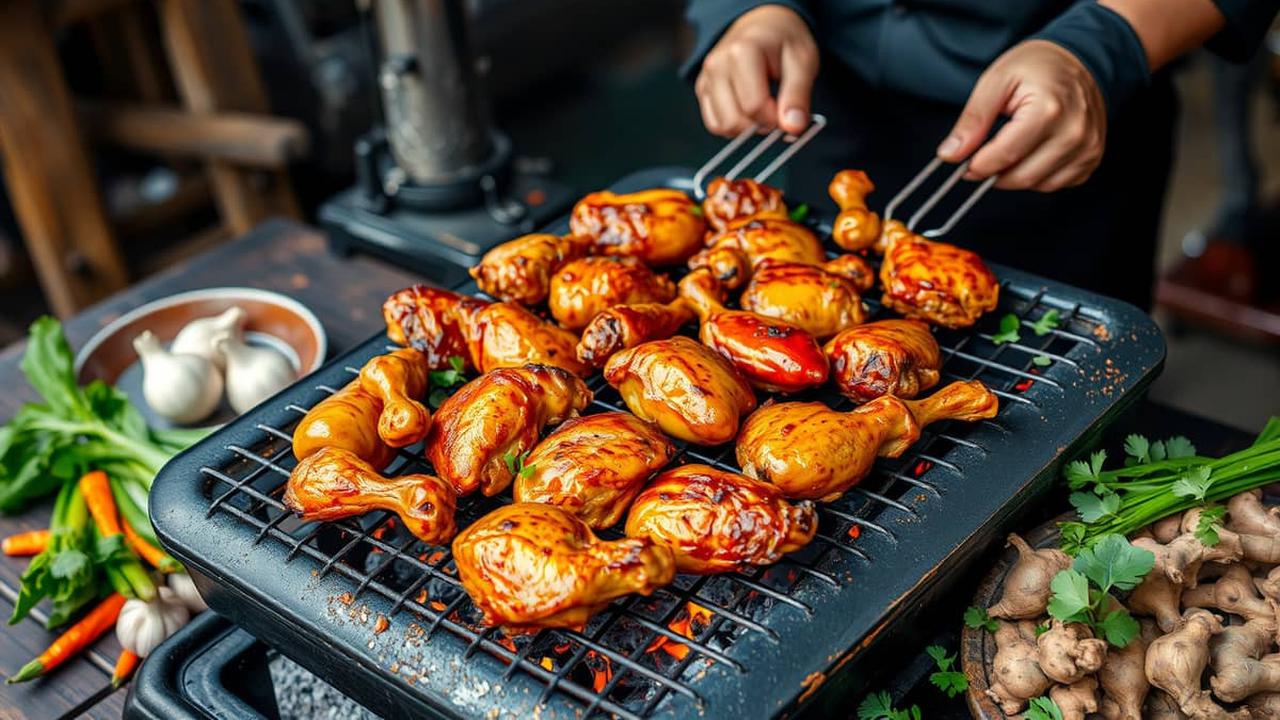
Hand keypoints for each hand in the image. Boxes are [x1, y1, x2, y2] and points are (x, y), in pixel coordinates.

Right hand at [695, 5, 818, 136]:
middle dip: (760, 125)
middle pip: (734, 120)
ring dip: (746, 128)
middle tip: (777, 111)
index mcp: (742, 51)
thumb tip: (794, 127)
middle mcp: (717, 64)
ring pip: (722, 126)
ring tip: (763, 108)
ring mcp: (707, 78)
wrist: (763, 25)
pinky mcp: (703, 90)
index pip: (754, 106)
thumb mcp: (803, 61)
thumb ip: (798, 95)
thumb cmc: (783, 41)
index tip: (789, 112)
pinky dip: (733, 127)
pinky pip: (714, 124)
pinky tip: (748, 112)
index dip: (776, 118)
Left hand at [937, 40, 1106, 191]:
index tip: (965, 162)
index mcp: (1048, 110)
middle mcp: (1074, 133)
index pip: (1003, 156)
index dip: (977, 165)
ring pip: (1038, 185)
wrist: (1078, 59)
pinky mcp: (1092, 158)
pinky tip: (1033, 152)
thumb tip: (950, 155)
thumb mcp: (995, 81)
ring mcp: (1087, 148)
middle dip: (995, 173)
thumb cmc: (1036, 67)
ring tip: (1012, 146)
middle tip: (984, 156)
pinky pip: (1056, 184)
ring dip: (1016, 175)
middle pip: (1021, 177)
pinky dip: (1038, 176)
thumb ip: (972, 120)